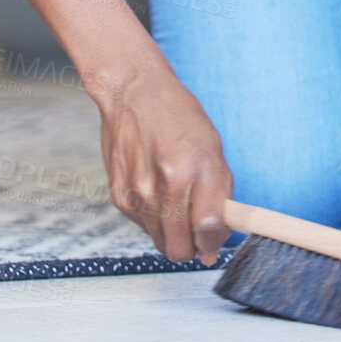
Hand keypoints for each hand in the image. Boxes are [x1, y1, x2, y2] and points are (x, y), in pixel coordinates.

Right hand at [92, 63, 233, 263]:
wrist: (134, 92)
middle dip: (193, 246)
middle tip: (196, 229)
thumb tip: (215, 242)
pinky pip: (144, 228)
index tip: (214, 240)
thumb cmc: (177, 116)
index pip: (209, 229)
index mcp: (198, 167)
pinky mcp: (120, 197)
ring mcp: (140, 193)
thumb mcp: (213, 148)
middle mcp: (167, 183)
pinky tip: (157, 191)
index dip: (214, 243)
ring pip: (162, 243)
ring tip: (176, 200)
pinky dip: (154, 219)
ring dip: (173, 233)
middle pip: (181, 249)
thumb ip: (220, 195)